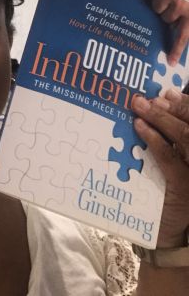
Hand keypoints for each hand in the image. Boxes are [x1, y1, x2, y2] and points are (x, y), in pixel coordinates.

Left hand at [132, 91, 188, 247]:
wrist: (167, 231)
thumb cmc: (164, 190)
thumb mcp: (168, 162)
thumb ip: (166, 140)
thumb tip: (151, 104)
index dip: (185, 104)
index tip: (168, 91)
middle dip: (174, 107)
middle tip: (151, 96)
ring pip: (185, 137)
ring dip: (162, 118)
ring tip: (141, 106)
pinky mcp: (185, 188)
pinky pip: (170, 158)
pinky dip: (154, 139)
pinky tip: (139, 127)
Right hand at [149, 0, 188, 65]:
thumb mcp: (188, 7)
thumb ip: (184, 19)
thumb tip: (175, 29)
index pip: (183, 36)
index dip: (177, 49)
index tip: (171, 62)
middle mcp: (180, 5)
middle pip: (166, 19)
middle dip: (167, 14)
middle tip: (172, 4)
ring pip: (156, 8)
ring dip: (160, 2)